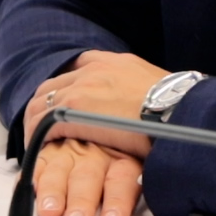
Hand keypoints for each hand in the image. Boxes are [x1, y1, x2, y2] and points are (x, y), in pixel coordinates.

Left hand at [23, 50, 168, 156]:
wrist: (179, 109)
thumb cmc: (178, 106)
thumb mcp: (160, 89)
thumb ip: (144, 93)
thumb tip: (149, 108)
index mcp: (116, 63)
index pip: (81, 65)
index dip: (67, 84)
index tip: (63, 99)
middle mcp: (95, 70)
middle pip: (53, 85)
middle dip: (43, 106)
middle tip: (42, 127)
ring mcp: (82, 87)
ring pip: (41, 102)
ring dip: (35, 122)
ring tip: (36, 142)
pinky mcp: (73, 109)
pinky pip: (43, 122)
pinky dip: (37, 136)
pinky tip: (39, 151)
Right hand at [31, 138, 142, 215]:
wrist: (120, 112)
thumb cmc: (131, 144)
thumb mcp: (148, 160)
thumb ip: (142, 184)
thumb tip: (133, 215)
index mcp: (123, 158)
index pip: (122, 181)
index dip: (117, 202)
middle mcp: (96, 155)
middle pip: (88, 177)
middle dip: (81, 202)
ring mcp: (74, 152)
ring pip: (61, 170)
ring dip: (54, 191)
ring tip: (50, 209)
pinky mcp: (53, 151)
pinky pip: (40, 163)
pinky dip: (32, 176)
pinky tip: (28, 187)